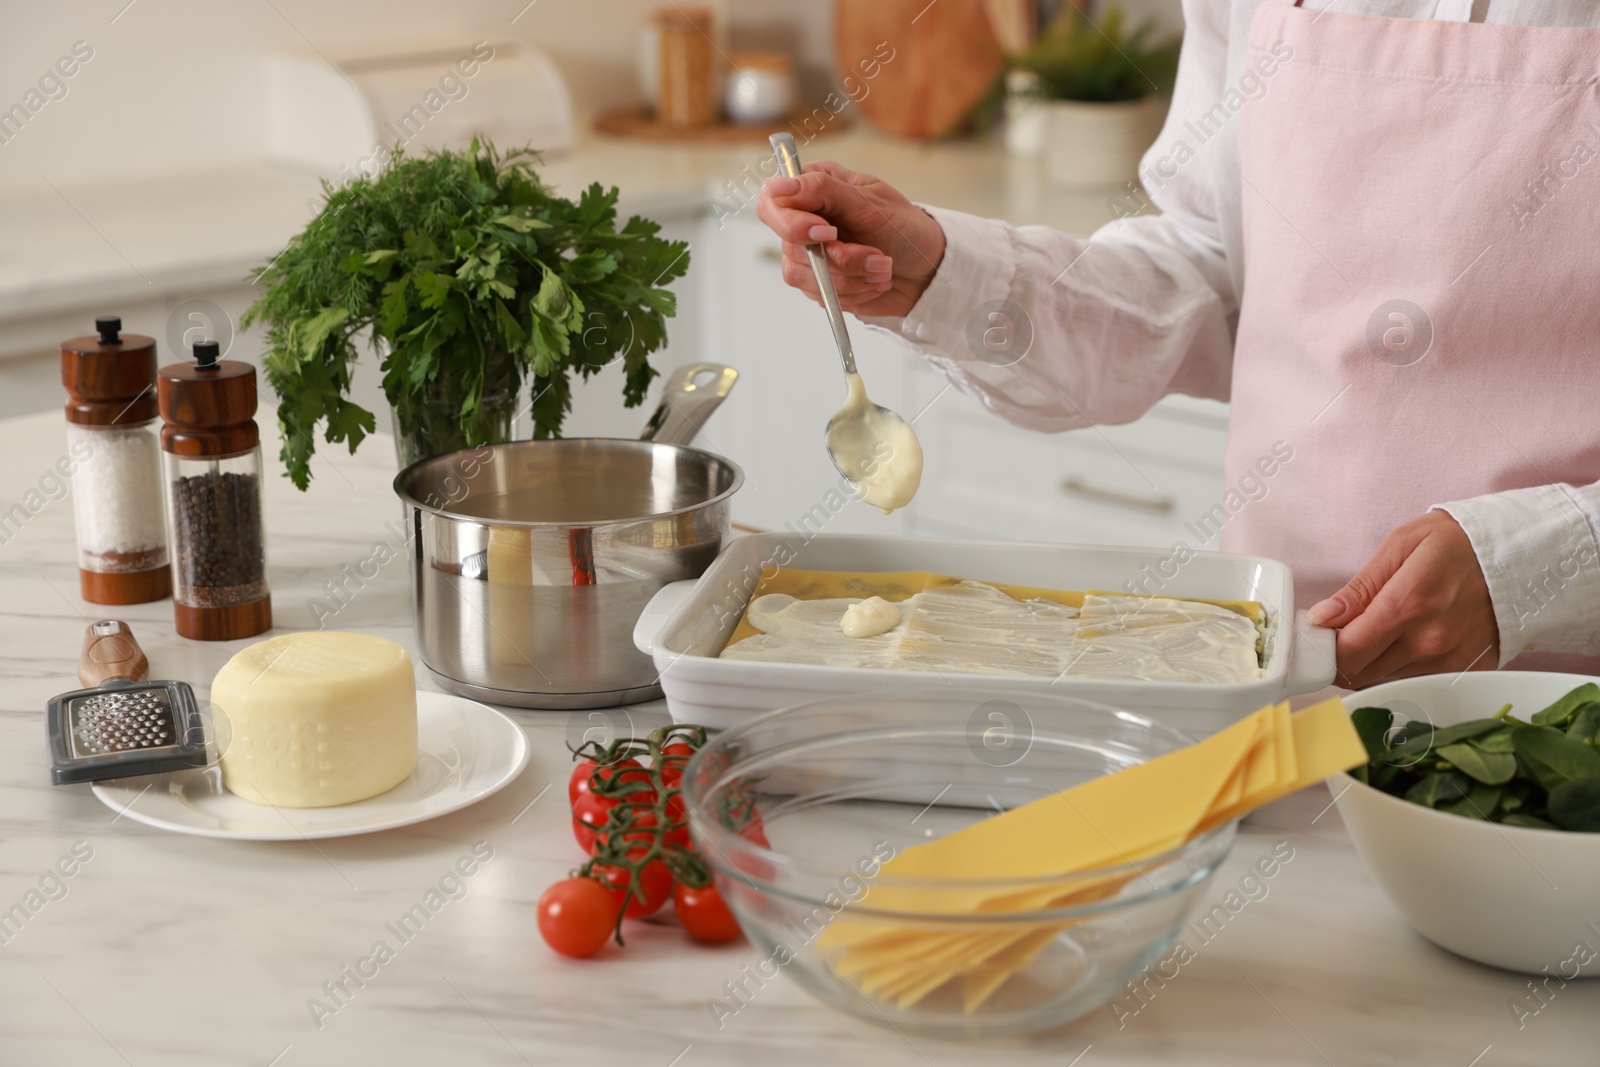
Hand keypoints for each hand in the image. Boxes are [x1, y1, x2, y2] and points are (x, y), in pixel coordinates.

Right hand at [755, 161, 945, 317]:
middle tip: (875, 253)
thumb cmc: (903, 227)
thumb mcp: (869, 201)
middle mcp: (804, 222)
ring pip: (806, 277)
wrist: (926, 268)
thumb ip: (822, 190)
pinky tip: (874, 281)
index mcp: (812, 189)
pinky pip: (822, 297)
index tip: (827, 232)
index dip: (792, 223)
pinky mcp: (819, 286)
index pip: (772, 205)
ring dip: (853, 277)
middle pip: (789, 246)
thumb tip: (776, 186)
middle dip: (839, 257)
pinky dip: (855, 292)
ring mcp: (809, 257)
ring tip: (883, 267)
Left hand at [1309, 511, 1499, 687]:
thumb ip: (1360, 588)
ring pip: (1383, 678)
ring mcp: (1450, 661)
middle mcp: (1430, 641)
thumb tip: (1322, 617)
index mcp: (1409, 604)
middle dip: (1341, 656)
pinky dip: (1398, 666)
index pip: (1347, 651)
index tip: (1317, 636)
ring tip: (1381, 629)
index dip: (1322, 648)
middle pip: (1359, 672)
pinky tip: (1407, 639)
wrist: (1521, 556)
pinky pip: (1413, 680)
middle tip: (1341, 632)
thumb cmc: (1458, 543)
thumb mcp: (1401, 545)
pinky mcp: (1465, 672)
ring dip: (1370, 661)